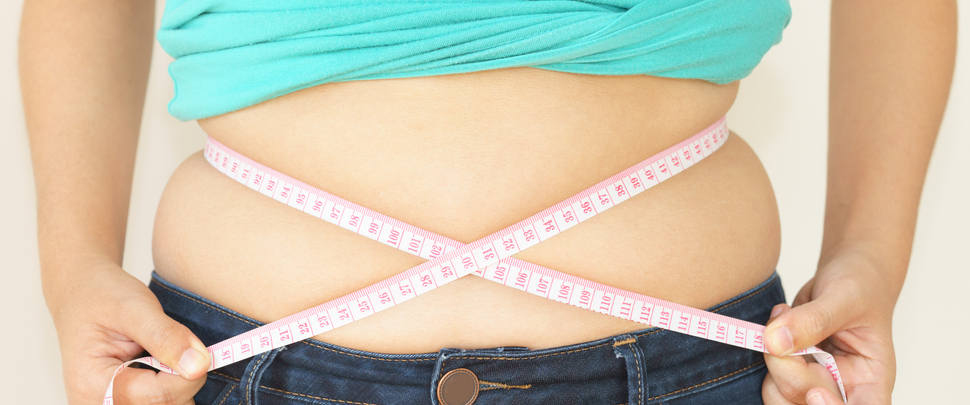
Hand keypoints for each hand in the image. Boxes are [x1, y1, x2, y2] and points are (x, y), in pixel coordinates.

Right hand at [49, 259, 210, 403]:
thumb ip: (167, 337)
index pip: (159, 397)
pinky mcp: (122, 403)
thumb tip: (199, 366)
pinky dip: (170, 386)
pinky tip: (158, 367)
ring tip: (159, 355)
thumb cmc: (100, 297)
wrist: (81, 295)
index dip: (188, 374)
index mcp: (92, 385)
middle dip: (181, 379)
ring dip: (176, 383)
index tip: (193, 349)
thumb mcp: (135, 308)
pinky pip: (162, 403)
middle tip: (169, 348)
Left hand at [761, 251, 897, 403]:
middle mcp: (842, 389)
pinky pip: (769, 379)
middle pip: (805, 401)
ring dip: (772, 361)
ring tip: (783, 321)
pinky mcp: (792, 371)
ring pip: (781, 395)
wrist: (846, 275)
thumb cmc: (860, 287)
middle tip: (784, 329)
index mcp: (870, 381)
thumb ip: (814, 320)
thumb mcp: (844, 297)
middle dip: (787, 369)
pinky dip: (765, 352)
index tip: (816, 393)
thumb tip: (775, 342)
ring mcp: (815, 383)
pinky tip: (779, 323)